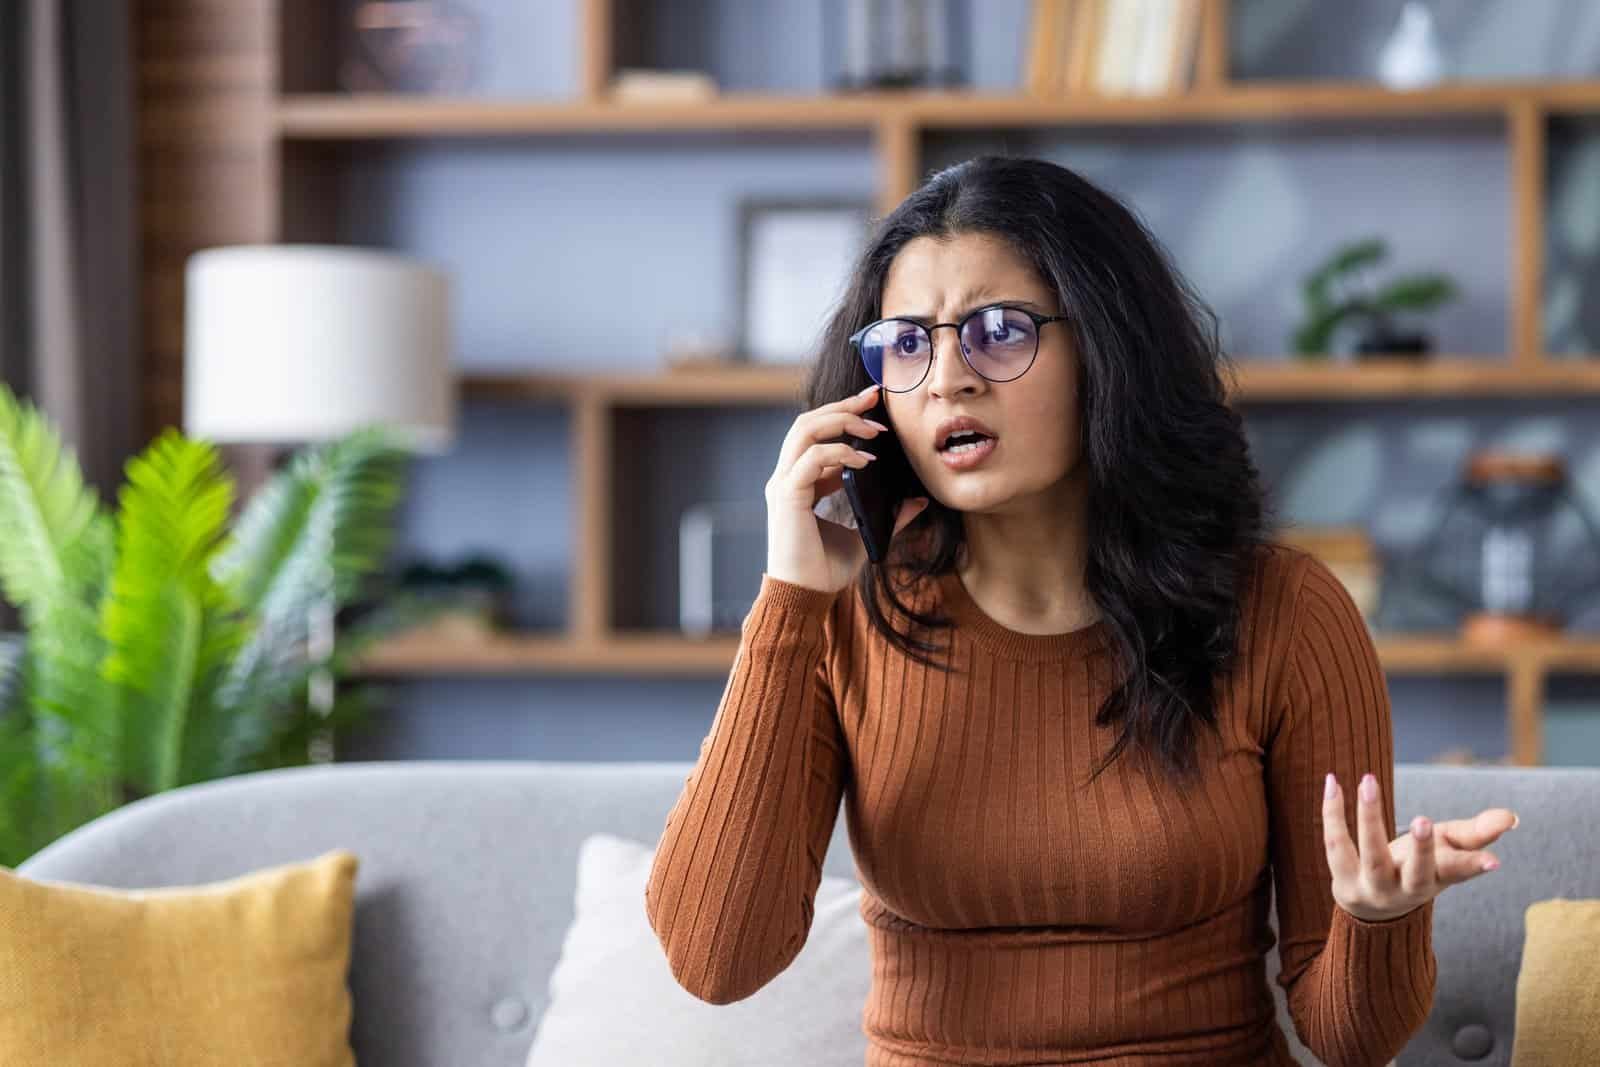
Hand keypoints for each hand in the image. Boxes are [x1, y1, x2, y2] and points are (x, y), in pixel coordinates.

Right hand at [765, 382, 929, 594]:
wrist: (805, 598)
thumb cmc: (826, 570)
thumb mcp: (865, 535)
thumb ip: (889, 517)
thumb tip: (917, 501)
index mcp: (800, 483)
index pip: (816, 435)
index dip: (843, 415)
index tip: (873, 404)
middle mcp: (787, 478)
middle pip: (807, 422)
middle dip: (842, 406)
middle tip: (874, 400)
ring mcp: (783, 485)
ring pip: (804, 431)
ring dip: (841, 422)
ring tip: (872, 431)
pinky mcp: (786, 497)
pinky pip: (811, 459)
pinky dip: (839, 453)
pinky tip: (866, 462)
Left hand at [1322, 771, 1519, 922]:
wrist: (1373, 907)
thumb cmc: (1418, 868)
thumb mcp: (1448, 852)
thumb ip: (1477, 833)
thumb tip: (1511, 817)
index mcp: (1435, 880)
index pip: (1457, 873)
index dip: (1474, 866)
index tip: (1494, 862)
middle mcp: (1404, 889)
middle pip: (1414, 873)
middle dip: (1421, 849)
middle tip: (1426, 821)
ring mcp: (1372, 886)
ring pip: (1371, 856)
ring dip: (1369, 818)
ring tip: (1369, 780)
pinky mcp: (1341, 877)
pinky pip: (1335, 843)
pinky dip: (1332, 812)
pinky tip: (1333, 781)